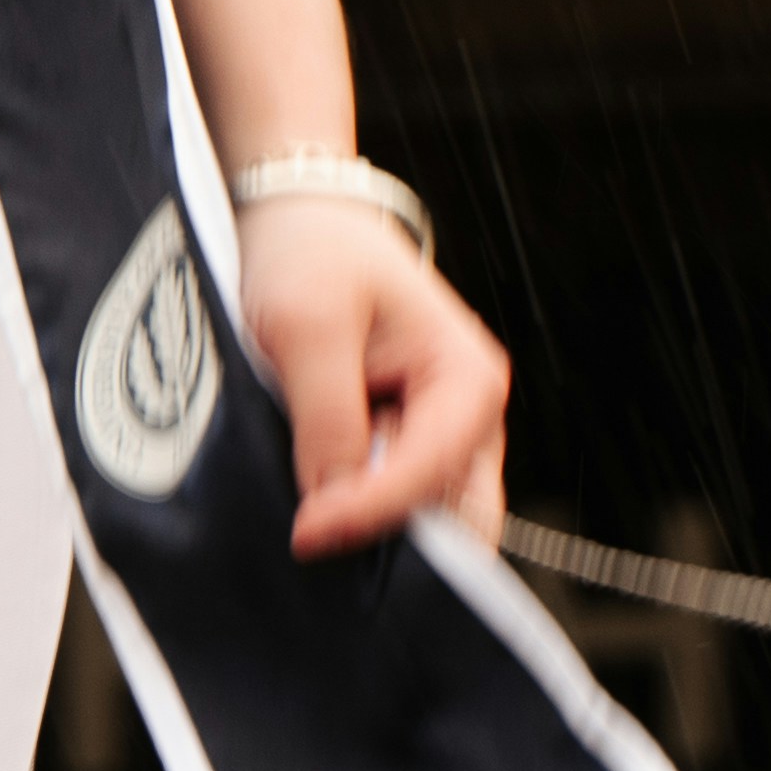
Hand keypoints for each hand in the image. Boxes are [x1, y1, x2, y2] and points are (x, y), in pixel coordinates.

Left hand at [246, 195, 513, 552]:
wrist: (301, 223)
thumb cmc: (311, 255)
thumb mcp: (306, 324)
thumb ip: (327, 415)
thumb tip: (331, 503)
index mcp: (469, 380)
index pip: (432, 472)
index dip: (370, 510)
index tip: (306, 533)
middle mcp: (470, 418)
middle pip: (452, 518)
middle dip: (391, 542)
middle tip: (315, 548)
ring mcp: (443, 437)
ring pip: (424, 518)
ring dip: (373, 530)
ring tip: (310, 528)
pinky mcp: (406, 446)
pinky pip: (394, 501)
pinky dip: (360, 512)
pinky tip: (315, 509)